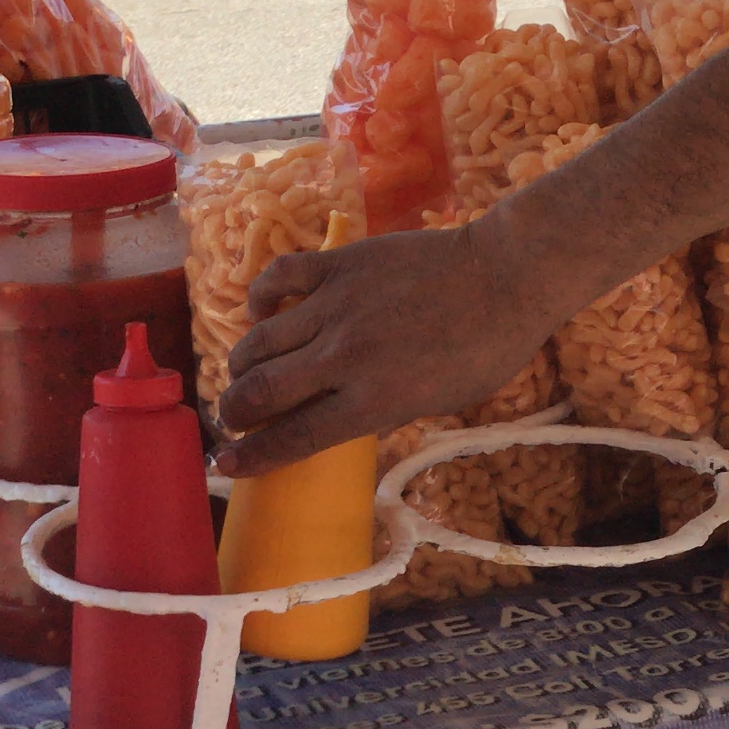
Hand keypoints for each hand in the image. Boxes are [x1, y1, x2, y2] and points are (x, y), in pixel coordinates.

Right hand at [213, 218, 559, 475]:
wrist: (504, 277)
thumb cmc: (485, 349)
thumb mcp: (438, 402)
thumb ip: (383, 411)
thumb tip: (342, 417)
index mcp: (373, 401)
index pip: (294, 438)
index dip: (251, 457)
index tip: (224, 463)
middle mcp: (344, 357)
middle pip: (262, 390)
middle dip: (233, 409)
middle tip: (230, 416)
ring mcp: (337, 306)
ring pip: (261, 338)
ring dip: (241, 362)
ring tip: (242, 372)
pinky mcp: (340, 264)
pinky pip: (280, 277)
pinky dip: (262, 297)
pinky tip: (263, 312)